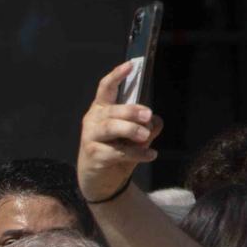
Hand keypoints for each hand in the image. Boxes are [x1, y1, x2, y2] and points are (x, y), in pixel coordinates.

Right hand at [77, 63, 164, 203]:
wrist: (101, 181)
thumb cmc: (117, 152)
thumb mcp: (135, 136)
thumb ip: (147, 125)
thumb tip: (154, 122)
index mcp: (102, 109)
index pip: (106, 88)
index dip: (117, 76)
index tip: (131, 65)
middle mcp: (93, 120)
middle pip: (113, 110)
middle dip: (132, 111)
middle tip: (148, 115)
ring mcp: (91, 138)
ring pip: (112, 127)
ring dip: (132, 130)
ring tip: (145, 137)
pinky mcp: (94, 155)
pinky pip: (118, 151)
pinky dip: (137, 153)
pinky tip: (150, 155)